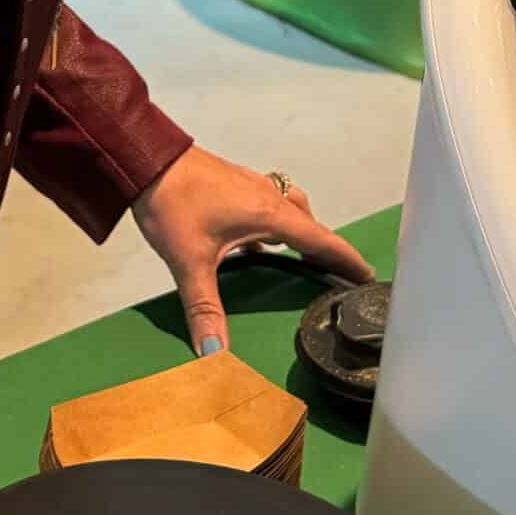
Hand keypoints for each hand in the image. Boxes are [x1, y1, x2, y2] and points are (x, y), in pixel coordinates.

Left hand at [131, 145, 372, 357]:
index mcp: (268, 214)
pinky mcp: (235, 184)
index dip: (345, 258)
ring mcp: (251, 186)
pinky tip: (258, 243)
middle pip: (309, 224)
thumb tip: (215, 356)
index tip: (368, 274)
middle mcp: (268, 197)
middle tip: (341, 273)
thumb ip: (205, 309)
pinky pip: (270, 205)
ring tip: (305, 258)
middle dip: (327, 248)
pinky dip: (277, 224)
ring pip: (290, 210)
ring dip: (302, 231)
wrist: (147, 159)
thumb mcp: (190, 262)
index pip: (319, 239)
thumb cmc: (174, 205)